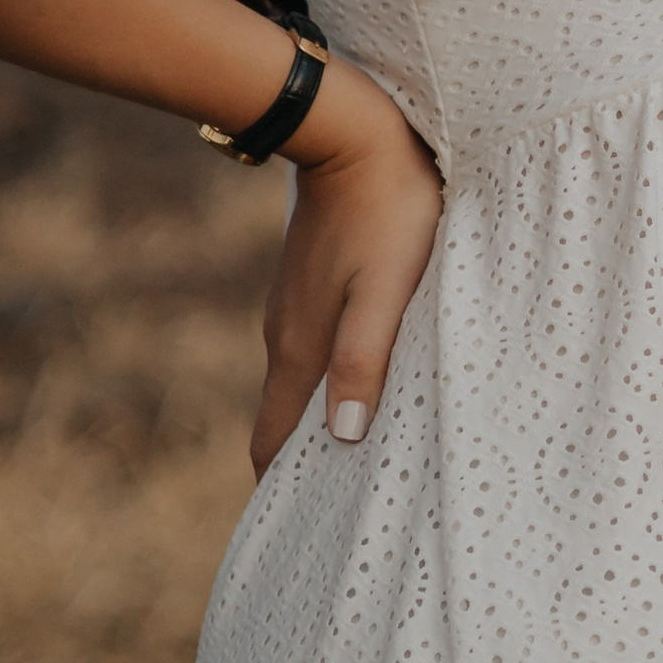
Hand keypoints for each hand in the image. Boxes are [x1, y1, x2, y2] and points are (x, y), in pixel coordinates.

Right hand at [251, 60, 443, 473]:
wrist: (353, 129)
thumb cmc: (389, 211)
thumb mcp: (385, 291)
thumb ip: (364, 362)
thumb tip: (343, 439)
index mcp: (299, 349)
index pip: (273, 444)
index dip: (282, 492)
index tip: (300, 533)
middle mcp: (283, 335)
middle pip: (283, 421)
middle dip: (301, 467)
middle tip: (336, 511)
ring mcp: (292, 306)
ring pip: (298, 383)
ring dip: (317, 421)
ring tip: (358, 456)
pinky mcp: (308, 282)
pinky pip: (311, 348)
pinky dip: (327, 381)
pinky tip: (361, 383)